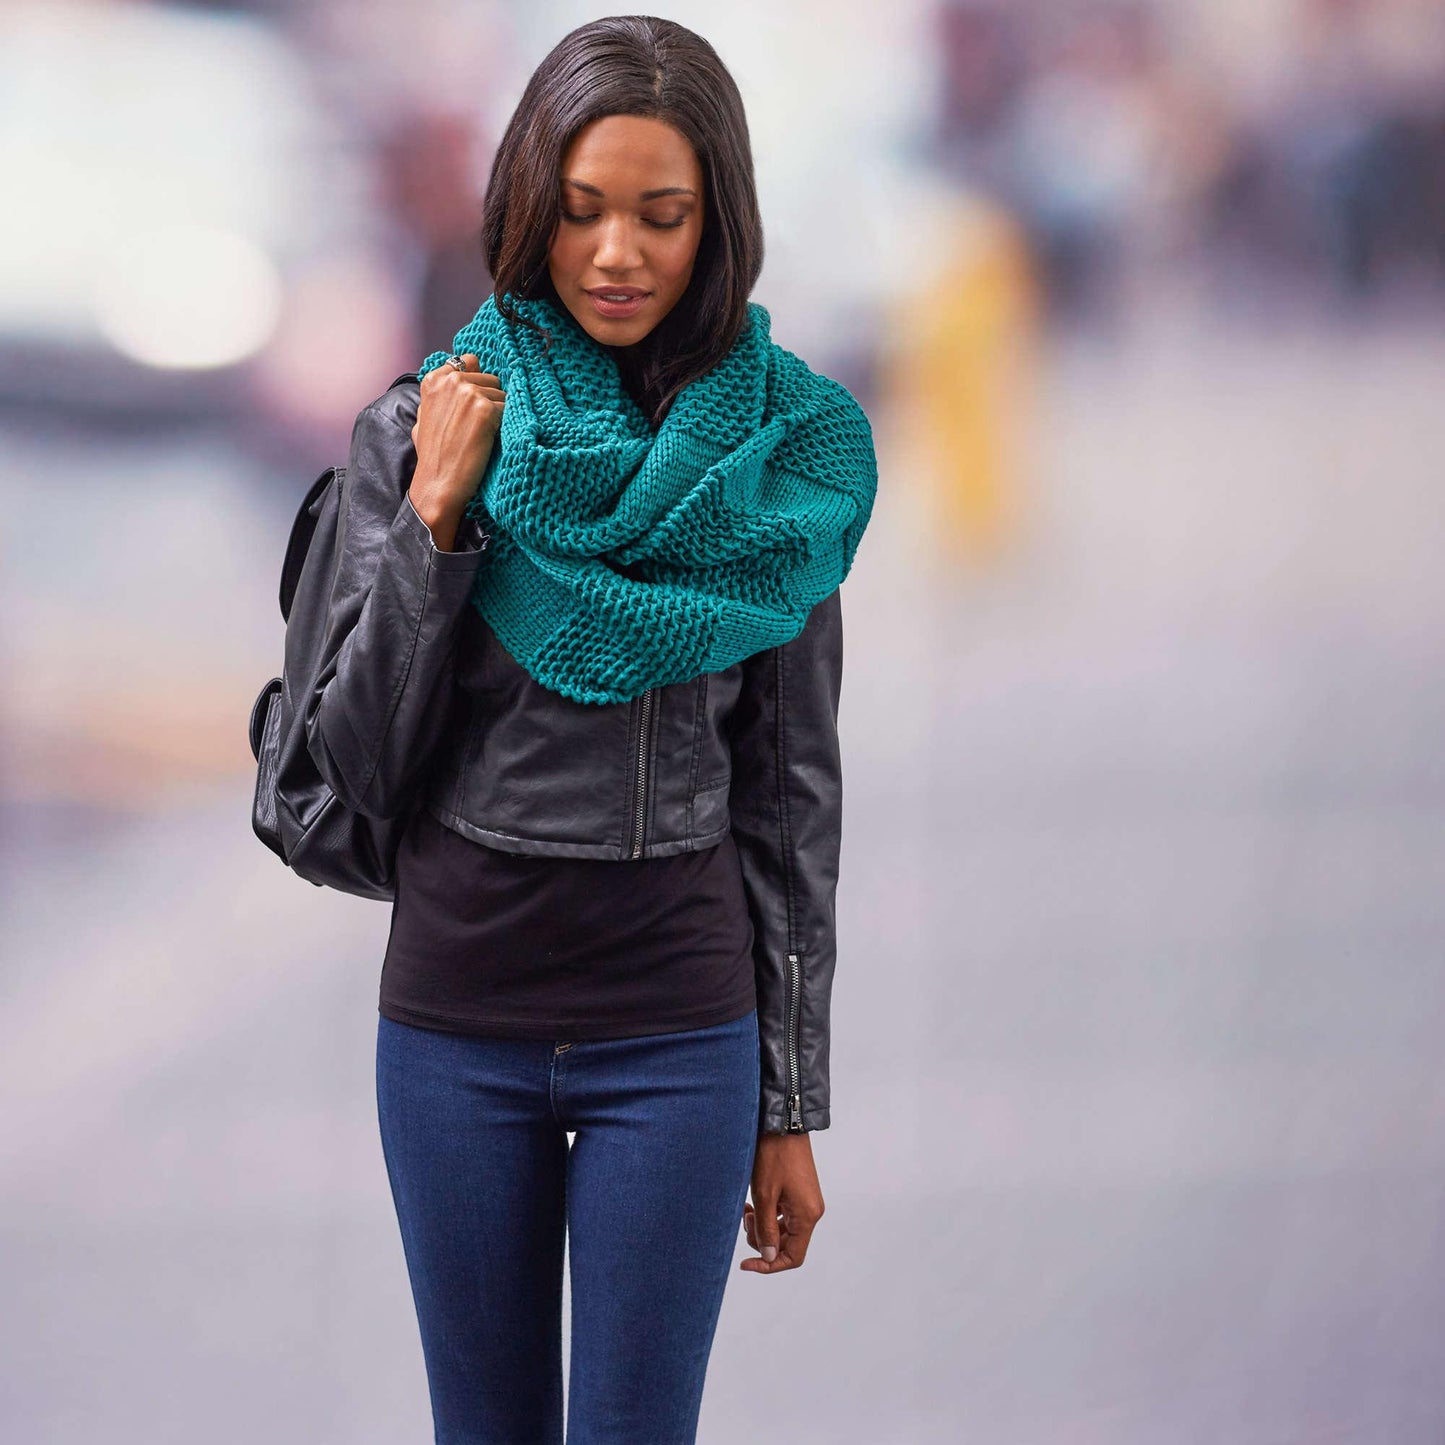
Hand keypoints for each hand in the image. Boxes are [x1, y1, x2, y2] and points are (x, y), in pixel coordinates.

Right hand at [408, 354, 505, 547]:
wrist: (438, 484)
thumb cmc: (434, 456)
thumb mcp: (425, 417)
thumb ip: (439, 394)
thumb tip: (457, 375)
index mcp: (433, 379)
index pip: (469, 361)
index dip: (477, 382)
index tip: (474, 403)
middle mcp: (451, 381)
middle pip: (491, 379)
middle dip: (490, 400)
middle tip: (476, 428)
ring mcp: (468, 393)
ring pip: (502, 395)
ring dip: (499, 415)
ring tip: (481, 437)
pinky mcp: (485, 409)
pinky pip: (509, 410)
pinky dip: (505, 425)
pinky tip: (490, 441)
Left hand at [740, 1131, 823, 1272]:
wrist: (783, 1123)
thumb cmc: (774, 1156)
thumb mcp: (765, 1196)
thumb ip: (767, 1230)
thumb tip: (769, 1258)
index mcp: (807, 1216)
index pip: (792, 1257)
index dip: (769, 1265)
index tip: (746, 1263)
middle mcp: (812, 1211)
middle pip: (787, 1244)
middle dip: (762, 1240)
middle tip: (745, 1219)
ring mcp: (806, 1201)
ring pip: (783, 1229)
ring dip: (763, 1226)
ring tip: (747, 1208)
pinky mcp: (800, 1192)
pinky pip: (784, 1215)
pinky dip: (768, 1214)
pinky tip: (753, 1202)